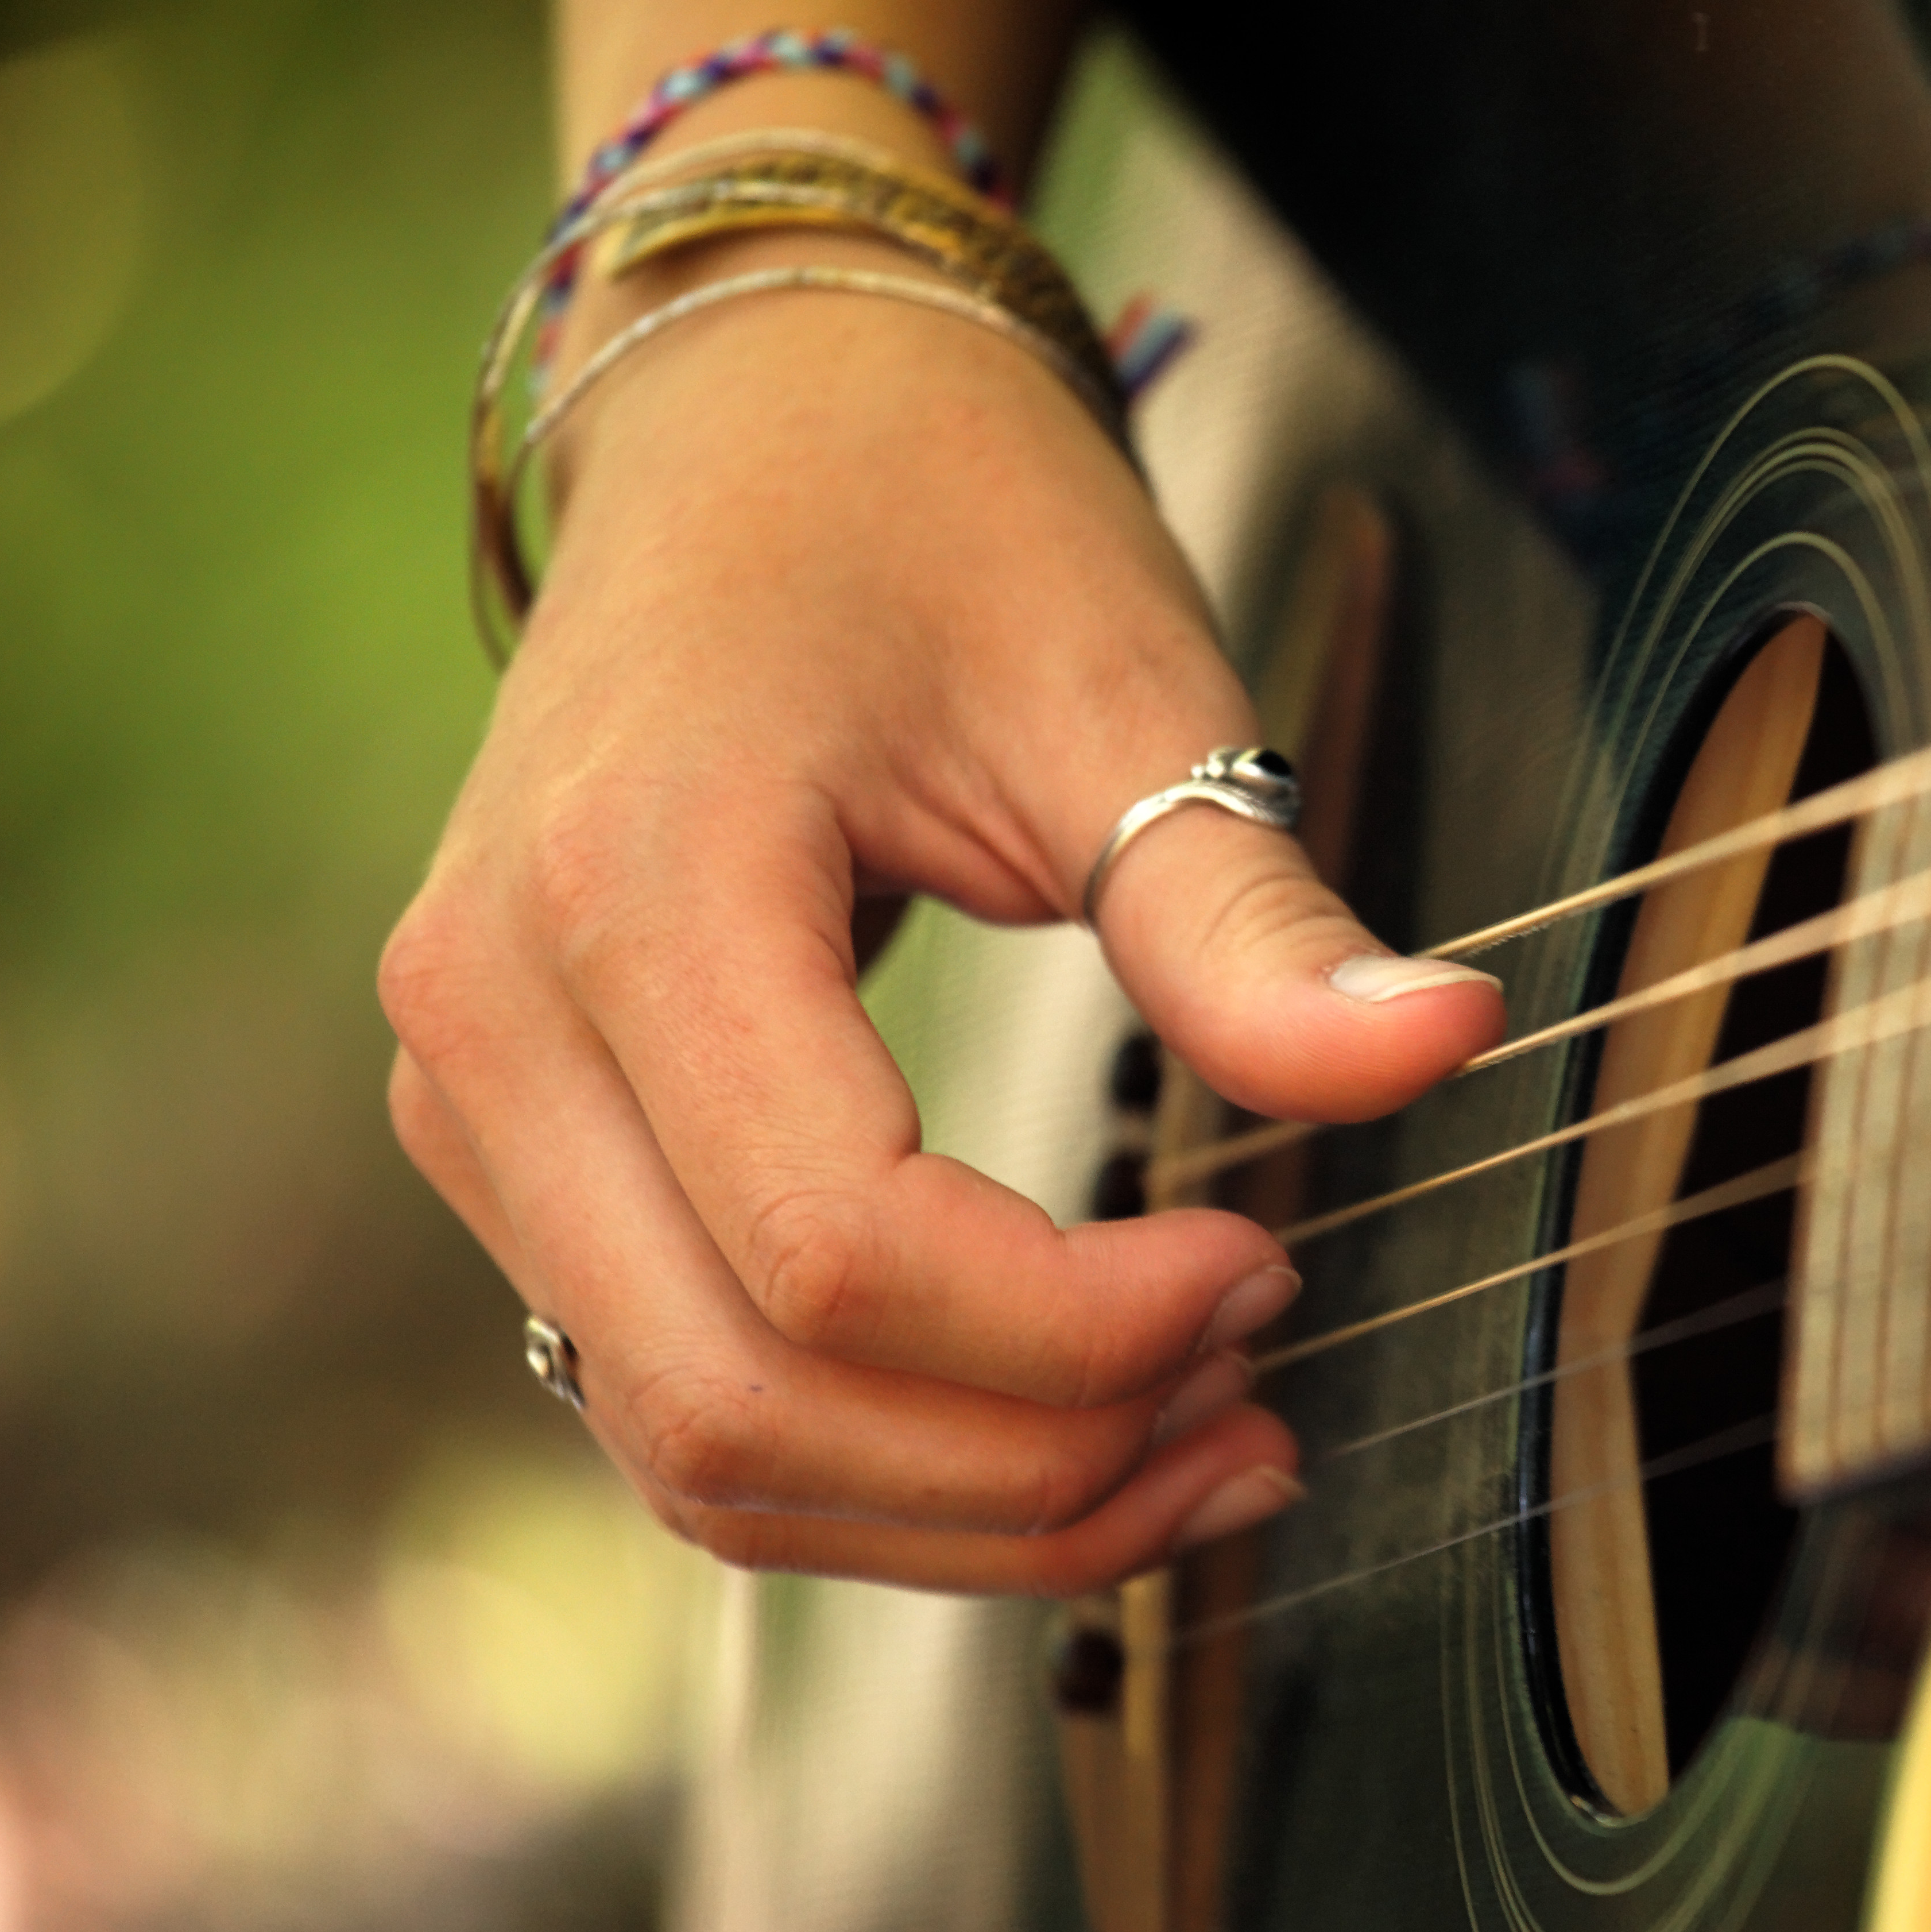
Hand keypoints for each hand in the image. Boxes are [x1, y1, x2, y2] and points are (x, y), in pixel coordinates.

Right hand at [381, 250, 1501, 1593]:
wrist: (757, 424)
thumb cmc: (935, 517)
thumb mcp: (1122, 690)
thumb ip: (1255, 920)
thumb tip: (1451, 1046)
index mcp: (626, 892)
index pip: (840, 1254)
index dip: (1081, 1331)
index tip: (1269, 1268)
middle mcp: (492, 1027)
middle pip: (743, 1403)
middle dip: (1033, 1467)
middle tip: (1259, 1407)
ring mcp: (479, 1106)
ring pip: (697, 1448)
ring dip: (962, 1507)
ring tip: (1197, 1445)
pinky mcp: (528, 1153)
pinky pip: (681, 1394)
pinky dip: (878, 1461)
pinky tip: (1065, 1421)